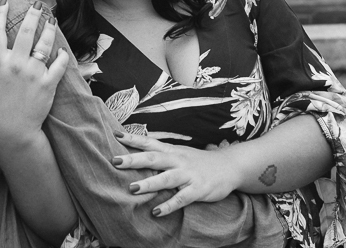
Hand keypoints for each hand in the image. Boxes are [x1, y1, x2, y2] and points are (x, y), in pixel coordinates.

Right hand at [0, 0, 68, 140]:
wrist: (12, 130)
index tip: (4, 2)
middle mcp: (16, 63)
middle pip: (25, 31)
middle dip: (32, 14)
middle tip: (36, 5)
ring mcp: (33, 73)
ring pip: (44, 44)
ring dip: (49, 29)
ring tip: (52, 20)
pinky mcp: (47, 83)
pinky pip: (59, 65)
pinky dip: (62, 55)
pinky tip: (62, 49)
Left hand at [113, 131, 242, 216]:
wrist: (229, 166)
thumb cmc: (198, 161)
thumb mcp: (180, 153)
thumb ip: (161, 154)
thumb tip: (137, 154)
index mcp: (172, 151)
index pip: (149, 142)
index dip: (133, 139)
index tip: (116, 135)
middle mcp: (178, 160)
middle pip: (153, 158)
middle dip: (134, 160)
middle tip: (115, 161)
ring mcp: (188, 175)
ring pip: (166, 178)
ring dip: (149, 183)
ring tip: (132, 189)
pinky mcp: (198, 190)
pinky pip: (181, 199)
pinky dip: (168, 205)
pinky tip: (156, 211)